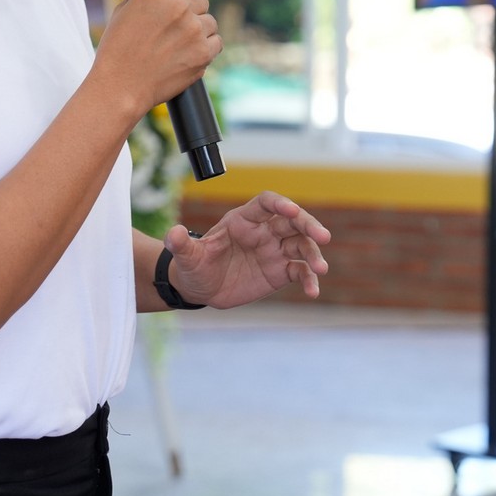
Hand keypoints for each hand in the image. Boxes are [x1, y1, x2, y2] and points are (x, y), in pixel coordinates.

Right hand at [93, 0, 220, 116]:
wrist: (121, 87)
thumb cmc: (117, 50)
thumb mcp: (123, 11)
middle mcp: (179, 6)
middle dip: (190, 11)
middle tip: (174, 27)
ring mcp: (194, 30)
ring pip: (210, 21)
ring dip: (199, 30)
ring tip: (178, 44)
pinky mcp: (204, 52)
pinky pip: (216, 41)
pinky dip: (206, 47)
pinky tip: (189, 53)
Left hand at [165, 192, 331, 307]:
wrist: (201, 289)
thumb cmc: (194, 266)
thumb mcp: (187, 257)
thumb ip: (182, 244)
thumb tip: (172, 234)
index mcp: (243, 220)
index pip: (266, 204)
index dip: (279, 204)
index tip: (291, 210)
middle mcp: (263, 231)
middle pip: (292, 220)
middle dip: (309, 225)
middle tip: (324, 236)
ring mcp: (274, 250)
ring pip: (301, 245)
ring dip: (314, 254)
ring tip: (321, 269)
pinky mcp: (280, 271)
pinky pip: (299, 272)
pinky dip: (309, 279)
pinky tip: (313, 291)